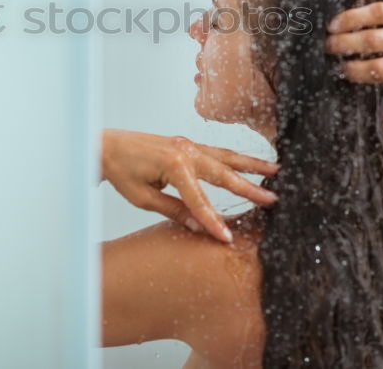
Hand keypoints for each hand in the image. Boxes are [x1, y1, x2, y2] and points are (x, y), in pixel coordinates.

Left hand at [100, 128, 279, 243]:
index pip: (200, 199)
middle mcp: (185, 151)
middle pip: (223, 173)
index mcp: (174, 165)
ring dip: (251, 165)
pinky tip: (250, 163)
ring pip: (225, 157)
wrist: (106, 146)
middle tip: (273, 199)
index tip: (228, 238)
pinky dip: (235, 158)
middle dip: (249, 188)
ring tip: (276, 170)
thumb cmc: (121, 171)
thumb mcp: (143, 198)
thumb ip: (174, 210)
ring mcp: (188, 145)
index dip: (214, 221)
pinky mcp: (187, 144)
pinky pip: (216, 151)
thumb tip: (200, 228)